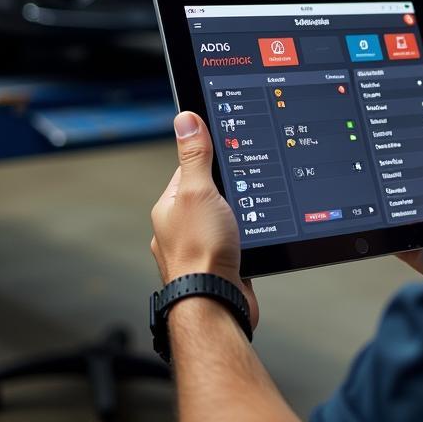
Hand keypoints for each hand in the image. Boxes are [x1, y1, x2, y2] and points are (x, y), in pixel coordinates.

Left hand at [150, 111, 258, 329]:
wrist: (216, 303)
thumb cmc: (200, 254)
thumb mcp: (199, 191)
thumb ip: (195, 155)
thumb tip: (186, 119)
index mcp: (169, 206)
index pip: (190, 168)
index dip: (211, 157)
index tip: (229, 150)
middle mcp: (181, 227)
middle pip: (209, 192)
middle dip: (229, 189)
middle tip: (245, 186)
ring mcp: (200, 247)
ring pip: (224, 218)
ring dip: (239, 215)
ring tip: (249, 215)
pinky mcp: (219, 264)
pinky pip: (235, 240)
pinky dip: (245, 237)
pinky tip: (253, 237)